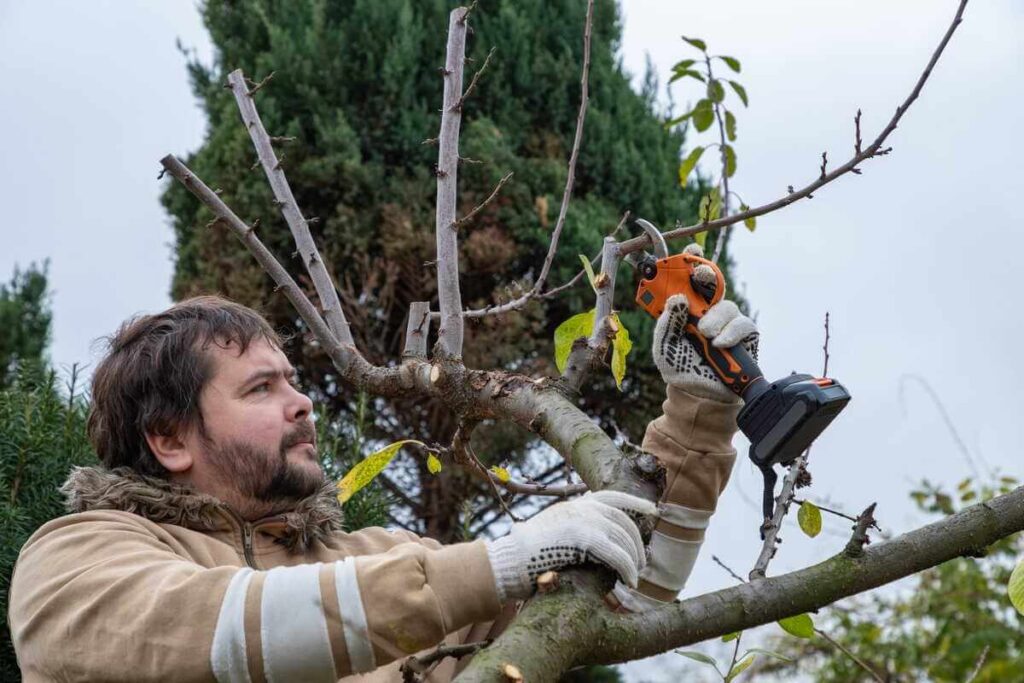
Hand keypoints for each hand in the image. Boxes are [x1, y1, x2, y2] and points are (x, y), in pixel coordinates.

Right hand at [485, 491, 655, 601]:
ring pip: (622, 538)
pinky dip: (627, 569)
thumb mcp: (553, 532)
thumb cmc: (526, 556)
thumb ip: (575, 529)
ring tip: (634, 577)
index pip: (612, 496)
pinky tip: (629, 582)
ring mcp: (582, 520)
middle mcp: (580, 508)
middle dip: (636, 542)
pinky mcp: (583, 539)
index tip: (654, 509)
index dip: (635, 502)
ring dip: (633, 560)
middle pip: (622, 521)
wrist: (509, 561)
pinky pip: (617, 554)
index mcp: (574, 505)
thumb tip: (598, 542)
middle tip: (641, 563)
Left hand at [652, 244, 757, 402]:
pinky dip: (730, 333)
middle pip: (713, 283)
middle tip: (700, 276)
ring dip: (714, 318)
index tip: (691, 248)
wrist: (700, 396)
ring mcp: (728, 321)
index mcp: (686, 309)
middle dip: (707, 276)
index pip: (689, 280)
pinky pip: (743, 324)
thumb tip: (678, 299)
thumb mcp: (664, 346)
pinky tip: (719, 344)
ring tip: (705, 335)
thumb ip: (666, 323)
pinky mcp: (745, 335)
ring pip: (727, 306)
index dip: (691, 260)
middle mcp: (708, 310)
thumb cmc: (680, 367)